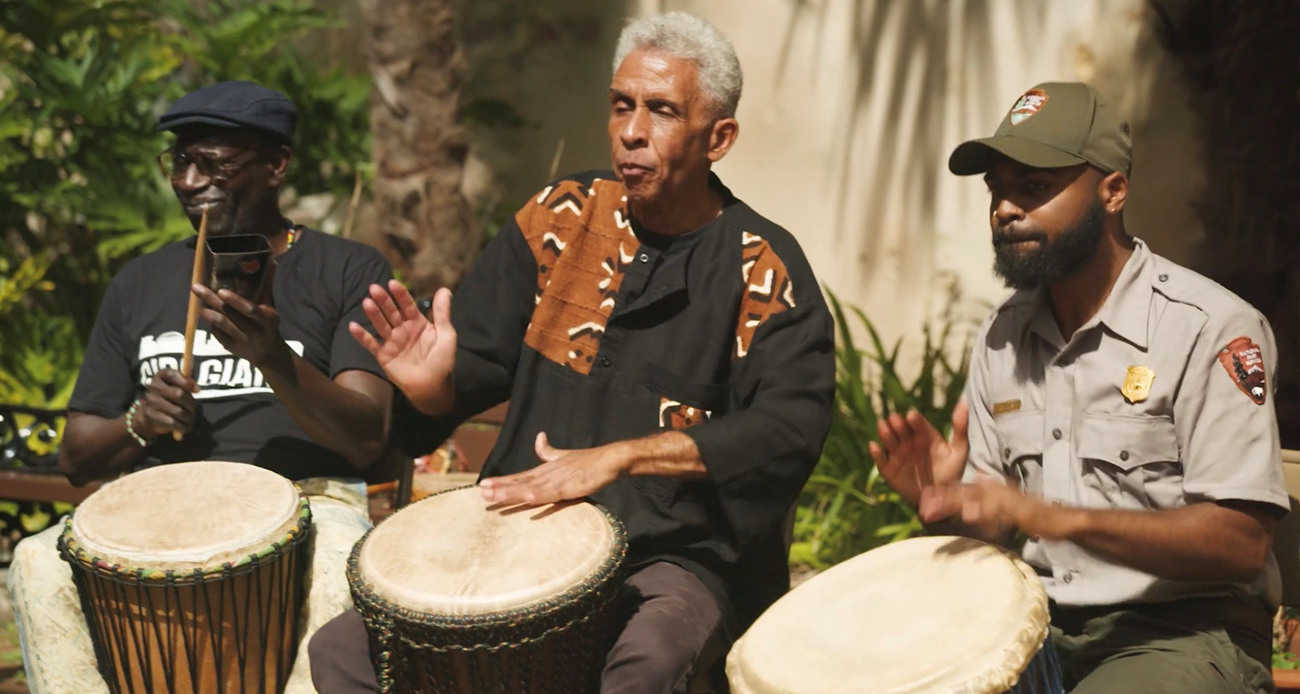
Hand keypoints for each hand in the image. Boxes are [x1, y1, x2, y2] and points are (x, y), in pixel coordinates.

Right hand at [133, 368, 198, 439]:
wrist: (149, 413)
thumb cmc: (169, 396)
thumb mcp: (177, 386)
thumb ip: (187, 384)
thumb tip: (196, 389)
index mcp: (161, 375)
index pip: (172, 374)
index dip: (186, 382)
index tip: (196, 390)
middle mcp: (153, 386)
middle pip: (179, 394)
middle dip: (190, 403)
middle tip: (193, 409)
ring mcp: (150, 400)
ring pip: (177, 411)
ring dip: (188, 417)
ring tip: (190, 419)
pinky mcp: (150, 414)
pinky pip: (171, 422)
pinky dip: (182, 426)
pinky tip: (186, 427)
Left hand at [193, 284, 287, 369]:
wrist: (268, 353)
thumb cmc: (268, 323)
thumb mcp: (270, 306)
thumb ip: (266, 285)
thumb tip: (271, 261)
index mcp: (266, 318)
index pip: (250, 309)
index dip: (235, 301)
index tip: (221, 291)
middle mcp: (255, 330)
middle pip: (230, 315)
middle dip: (212, 300)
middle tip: (196, 288)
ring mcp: (242, 340)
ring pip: (222, 325)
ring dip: (209, 315)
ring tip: (199, 305)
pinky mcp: (232, 348)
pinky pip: (219, 334)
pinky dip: (211, 324)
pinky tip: (206, 314)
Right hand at [350, 281, 455, 415]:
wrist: (433, 386)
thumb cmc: (442, 361)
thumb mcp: (446, 335)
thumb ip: (442, 313)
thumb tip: (444, 289)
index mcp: (418, 323)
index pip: (407, 305)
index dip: (400, 294)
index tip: (393, 283)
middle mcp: (403, 330)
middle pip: (391, 312)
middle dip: (384, 300)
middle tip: (374, 288)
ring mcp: (392, 342)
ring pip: (381, 324)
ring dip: (373, 314)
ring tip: (366, 302)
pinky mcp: (384, 355)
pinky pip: (371, 344)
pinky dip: (362, 336)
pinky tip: (353, 326)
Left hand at [478, 433, 626, 504]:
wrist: (609, 460)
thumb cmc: (587, 461)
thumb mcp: (564, 456)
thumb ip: (548, 451)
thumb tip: (538, 437)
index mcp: (545, 470)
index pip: (519, 476)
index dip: (502, 481)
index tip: (484, 485)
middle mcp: (547, 474)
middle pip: (520, 482)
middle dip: (500, 488)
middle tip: (480, 492)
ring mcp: (558, 480)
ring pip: (530, 488)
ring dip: (511, 492)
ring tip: (493, 495)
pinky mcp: (570, 487)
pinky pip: (552, 493)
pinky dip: (538, 495)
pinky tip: (526, 498)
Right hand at [869, 401, 969, 505]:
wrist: (941, 498)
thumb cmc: (952, 472)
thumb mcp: (959, 450)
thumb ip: (960, 427)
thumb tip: (964, 401)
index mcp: (924, 434)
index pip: (916, 423)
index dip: (913, 420)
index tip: (912, 416)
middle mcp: (908, 441)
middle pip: (900, 429)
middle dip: (897, 424)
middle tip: (895, 419)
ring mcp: (897, 455)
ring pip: (888, 440)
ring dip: (884, 433)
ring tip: (883, 426)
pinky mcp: (889, 469)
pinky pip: (881, 460)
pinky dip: (876, 453)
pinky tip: (874, 446)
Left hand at [919, 477, 1076, 541]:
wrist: (1062, 518)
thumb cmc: (1033, 513)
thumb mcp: (1006, 505)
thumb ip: (991, 495)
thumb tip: (979, 478)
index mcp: (992, 491)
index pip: (962, 491)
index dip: (942, 494)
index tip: (922, 500)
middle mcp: (997, 491)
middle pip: (963, 493)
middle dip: (941, 500)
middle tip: (921, 508)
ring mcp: (1008, 500)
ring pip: (976, 499)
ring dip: (954, 503)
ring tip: (936, 509)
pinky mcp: (1019, 511)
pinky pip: (998, 511)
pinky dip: (983, 512)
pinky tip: (968, 515)